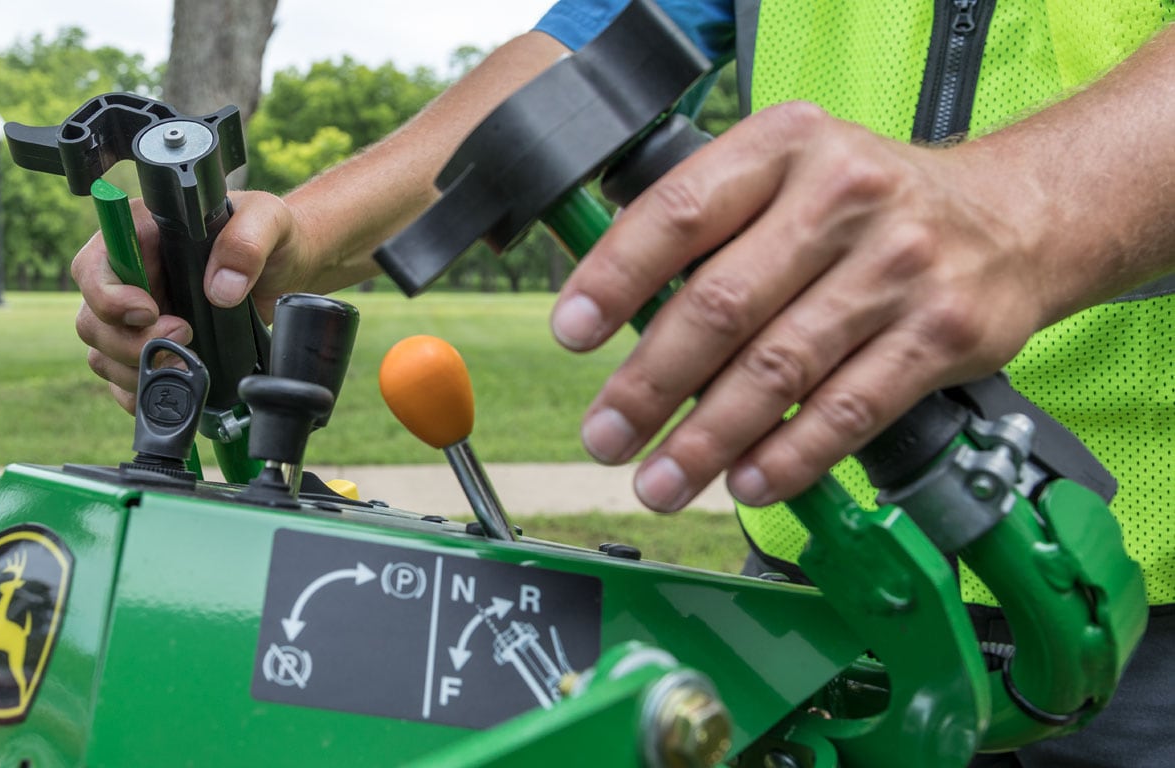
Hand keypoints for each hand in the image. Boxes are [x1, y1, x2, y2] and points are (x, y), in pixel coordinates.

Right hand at [72, 190, 314, 411]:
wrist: (287, 268)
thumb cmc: (270, 233)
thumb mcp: (267, 220)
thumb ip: (245, 243)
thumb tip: (221, 289)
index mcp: (141, 234)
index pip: (93, 267)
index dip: (109, 298)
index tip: (150, 312)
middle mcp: (130, 277)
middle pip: (93, 320)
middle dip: (132, 343)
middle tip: (185, 336)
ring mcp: (136, 316)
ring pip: (103, 354)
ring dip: (139, 370)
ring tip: (189, 364)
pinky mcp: (150, 346)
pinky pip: (123, 379)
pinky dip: (143, 391)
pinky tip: (177, 387)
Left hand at [551, 102, 1052, 510]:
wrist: (1016, 216)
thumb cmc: (870, 203)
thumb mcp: (790, 173)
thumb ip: (713, 227)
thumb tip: (617, 313)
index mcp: (786, 145)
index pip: (680, 213)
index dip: (615, 278)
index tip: (572, 333)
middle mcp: (843, 197)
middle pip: (721, 305)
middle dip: (649, 384)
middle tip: (605, 436)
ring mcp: (899, 267)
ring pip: (778, 370)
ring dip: (706, 439)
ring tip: (660, 479)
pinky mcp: (941, 334)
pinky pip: (846, 411)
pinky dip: (789, 458)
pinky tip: (746, 482)